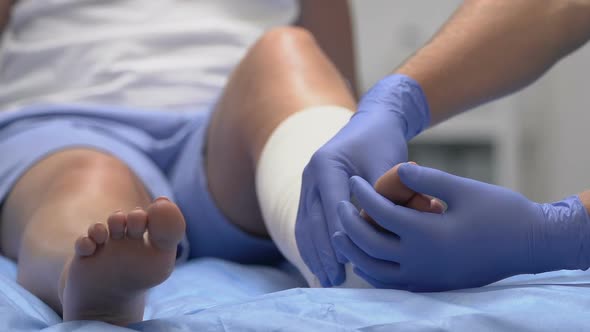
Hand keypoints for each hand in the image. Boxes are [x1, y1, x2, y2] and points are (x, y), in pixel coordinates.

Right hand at [295, 75, 429, 286]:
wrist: (369, 124)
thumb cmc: (382, 142)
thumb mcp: (389, 162)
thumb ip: (394, 193)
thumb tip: (418, 218)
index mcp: (327, 164)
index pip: (331, 208)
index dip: (339, 238)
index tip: (347, 263)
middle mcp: (310, 175)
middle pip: (313, 222)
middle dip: (323, 254)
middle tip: (336, 280)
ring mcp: (306, 185)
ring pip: (304, 226)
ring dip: (314, 255)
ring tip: (328, 280)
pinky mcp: (309, 194)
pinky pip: (305, 225)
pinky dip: (310, 247)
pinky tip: (320, 267)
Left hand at [334, 163, 589, 290]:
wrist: (530, 245)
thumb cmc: (500, 212)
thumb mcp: (463, 189)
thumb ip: (427, 180)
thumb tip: (396, 169)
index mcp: (426, 234)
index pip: (380, 214)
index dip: (362, 195)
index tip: (353, 181)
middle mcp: (420, 261)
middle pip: (368, 245)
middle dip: (348, 225)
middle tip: (339, 206)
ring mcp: (425, 278)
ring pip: (374, 270)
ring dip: (354, 252)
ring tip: (341, 233)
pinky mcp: (431, 285)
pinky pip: (390, 282)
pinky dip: (372, 269)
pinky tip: (366, 257)